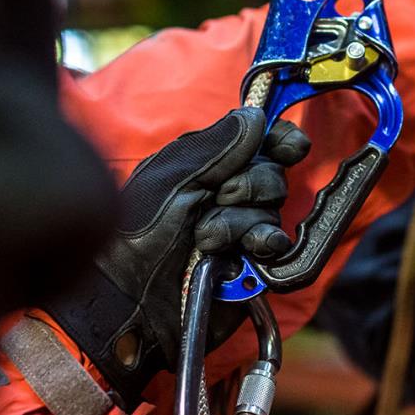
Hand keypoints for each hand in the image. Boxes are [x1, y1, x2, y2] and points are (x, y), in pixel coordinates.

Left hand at [44, 107, 309, 402]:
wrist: (129, 297)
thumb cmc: (136, 234)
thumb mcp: (171, 177)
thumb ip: (216, 146)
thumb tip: (256, 117)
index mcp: (207, 168)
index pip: (260, 143)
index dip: (279, 140)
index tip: (286, 145)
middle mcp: (228, 197)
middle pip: (273, 174)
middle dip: (251, 183)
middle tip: (219, 196)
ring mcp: (241, 233)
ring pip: (273, 211)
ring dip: (241, 220)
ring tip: (206, 238)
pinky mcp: (251, 268)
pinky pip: (277, 246)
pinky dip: (264, 243)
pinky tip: (244, 251)